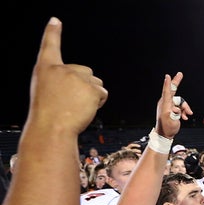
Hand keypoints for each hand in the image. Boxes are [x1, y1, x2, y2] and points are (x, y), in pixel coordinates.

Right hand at [30, 17, 106, 135]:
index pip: (49, 46)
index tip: (55, 21)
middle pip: (86, 72)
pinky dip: (99, 102)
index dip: (52, 33)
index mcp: (45, 68)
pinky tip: (85, 109)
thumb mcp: (47, 91)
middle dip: (85, 86)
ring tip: (77, 107)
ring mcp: (77, 77)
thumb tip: (83, 80)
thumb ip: (60, 80)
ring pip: (96, 83)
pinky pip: (103, 93)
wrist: (52, 128)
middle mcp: (61, 68)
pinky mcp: (90, 88)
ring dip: (92, 95)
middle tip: (71, 102)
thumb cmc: (49, 113)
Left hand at [155, 72, 192, 138]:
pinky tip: (185, 118)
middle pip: (172, 90)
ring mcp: (169, 105)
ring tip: (187, 115)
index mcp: (165, 105)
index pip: (166, 92)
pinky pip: (180, 106)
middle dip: (176, 82)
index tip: (168, 76)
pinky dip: (184, 111)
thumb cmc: (167, 128)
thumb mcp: (172, 121)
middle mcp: (166, 103)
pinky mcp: (172, 108)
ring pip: (180, 101)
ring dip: (186, 108)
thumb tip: (177, 109)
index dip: (168, 84)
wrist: (165, 134)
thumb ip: (175, 114)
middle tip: (180, 73)